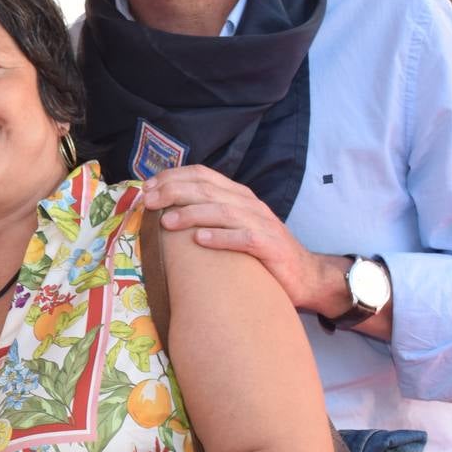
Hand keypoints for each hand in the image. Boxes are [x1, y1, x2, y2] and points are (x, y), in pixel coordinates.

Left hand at [139, 165, 338, 314]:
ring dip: (192, 214)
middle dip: (173, 192)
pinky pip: (244, 238)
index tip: (147, 188)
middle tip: (148, 202)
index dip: (173, 177)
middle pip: (207, 189)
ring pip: (223, 211)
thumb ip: (208, 214)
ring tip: (166, 222)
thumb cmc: (259, 253)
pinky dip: (221, 238)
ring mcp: (261, 224)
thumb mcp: (233, 226)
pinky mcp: (270, 246)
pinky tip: (200, 240)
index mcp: (238, 195)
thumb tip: (165, 210)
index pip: (202, 174)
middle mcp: (249, 204)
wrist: (304, 276)